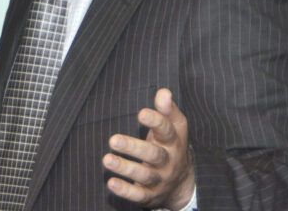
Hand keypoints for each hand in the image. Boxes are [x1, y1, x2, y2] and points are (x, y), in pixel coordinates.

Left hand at [103, 88, 195, 209]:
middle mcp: (168, 161)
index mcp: (174, 142)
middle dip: (134, 148)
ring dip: (125, 168)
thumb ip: (167, 110)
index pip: (167, 131)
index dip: (156, 122)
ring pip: (144, 175)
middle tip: (113, 140)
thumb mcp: (174, 127)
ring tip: (107, 159)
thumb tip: (163, 92)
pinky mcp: (150, 196)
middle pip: (153, 155)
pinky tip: (111, 182)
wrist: (181, 183)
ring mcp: (160, 180)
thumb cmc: (171, 146)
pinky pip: (138, 195)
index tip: (141, 113)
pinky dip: (125, 190)